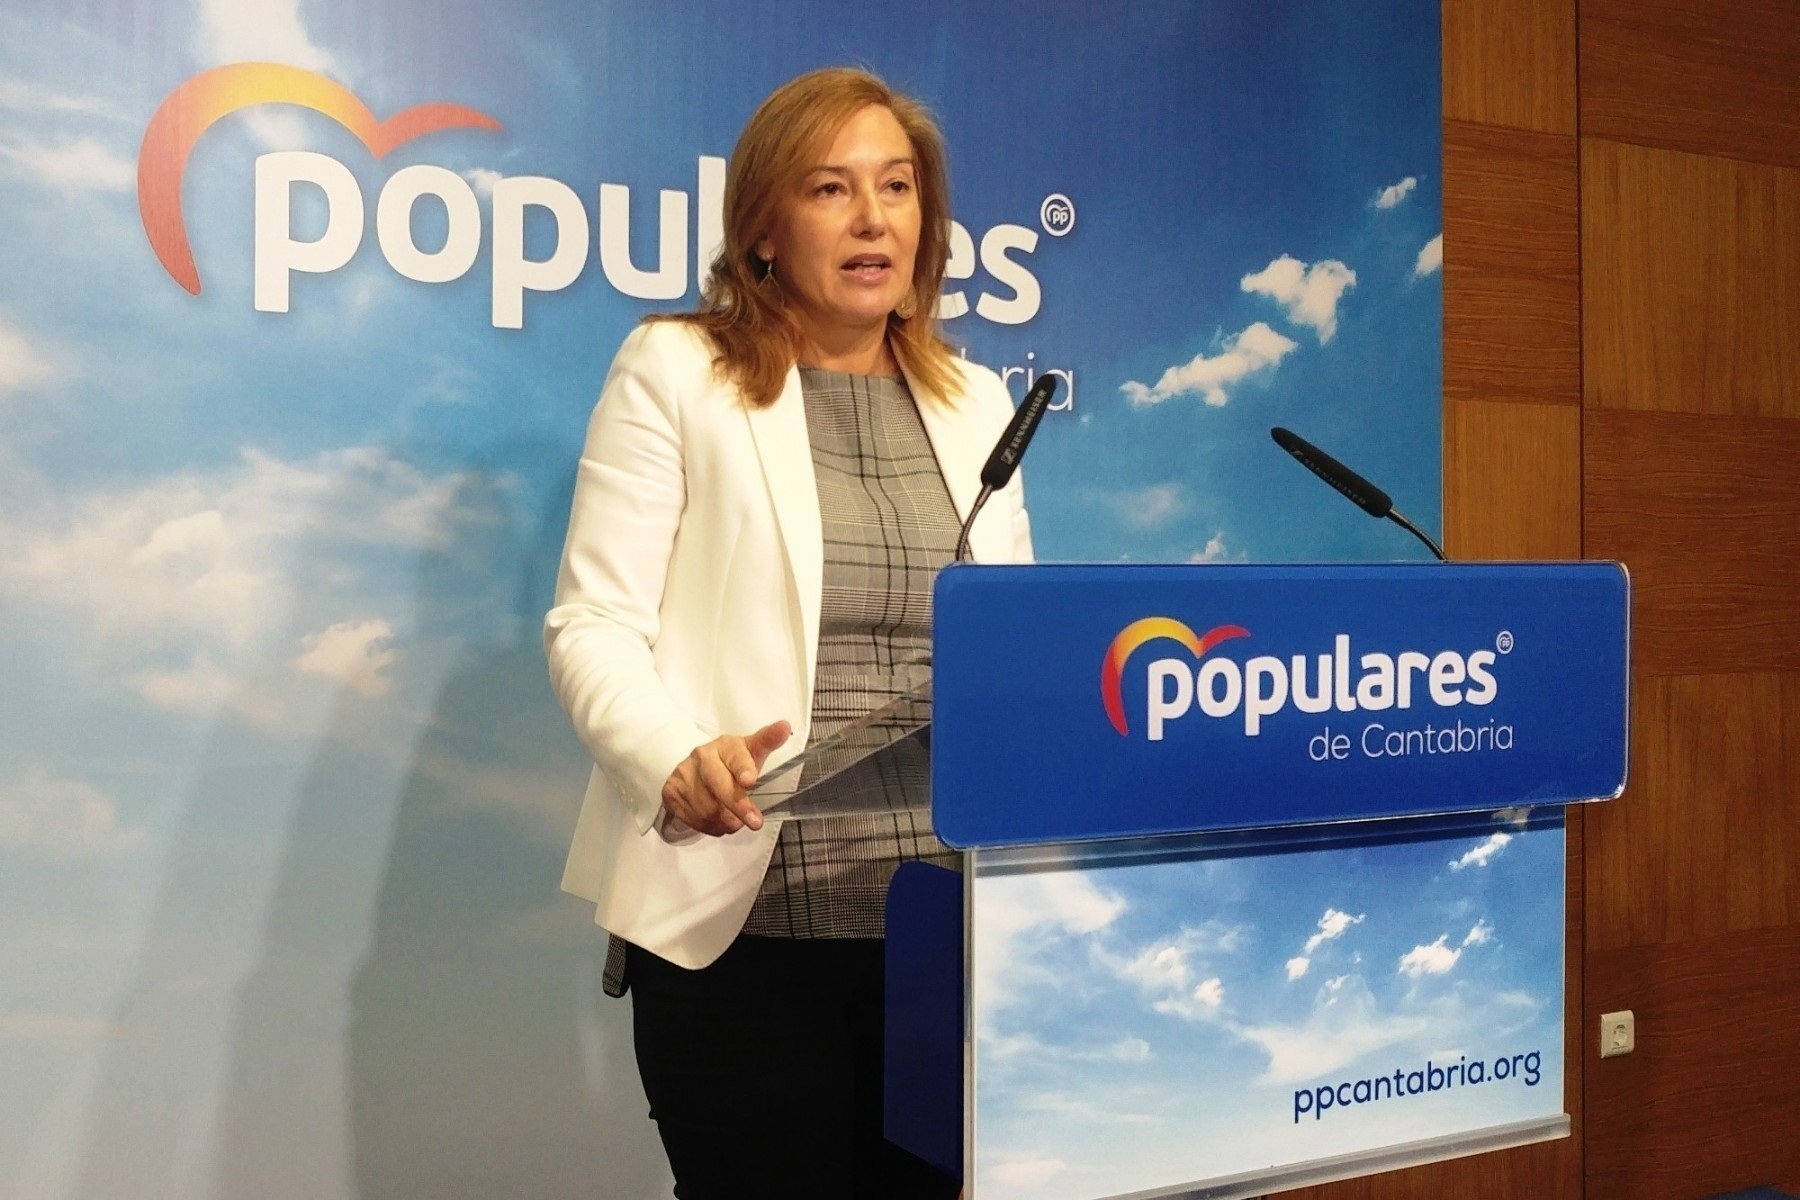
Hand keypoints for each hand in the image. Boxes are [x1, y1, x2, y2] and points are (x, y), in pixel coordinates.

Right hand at [660, 720, 791, 835]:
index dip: (742, 768)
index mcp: (725, 745)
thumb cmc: (730, 762)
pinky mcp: (672, 793)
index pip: (735, 756)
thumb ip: (768, 741)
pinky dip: (712, 826)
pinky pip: (695, 819)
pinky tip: (717, 820)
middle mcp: (702, 757)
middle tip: (755, 822)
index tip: (750, 780)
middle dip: (739, 806)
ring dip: (727, 821)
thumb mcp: (750, 751)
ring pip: (708, 809)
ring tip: (734, 819)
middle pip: (719, 786)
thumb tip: (785, 727)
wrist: (694, 768)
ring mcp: (684, 775)